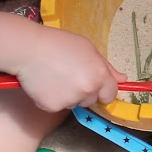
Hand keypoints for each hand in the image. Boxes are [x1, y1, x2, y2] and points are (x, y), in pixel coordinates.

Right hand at [4, 27, 120, 112]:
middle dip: (83, 92)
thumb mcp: (87, 48)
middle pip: (91, 100)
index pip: (111, 94)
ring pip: (73, 104)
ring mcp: (69, 100)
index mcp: (99, 75)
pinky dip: (51, 99)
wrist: (28, 49)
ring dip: (67, 96)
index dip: (103, 90)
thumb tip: (123, 79)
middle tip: (68, 75)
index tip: (95, 86)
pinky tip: (44, 83)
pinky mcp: (52, 107)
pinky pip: (56, 107)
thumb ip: (106, 66)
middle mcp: (87, 90)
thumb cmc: (58, 44)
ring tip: (54, 76)